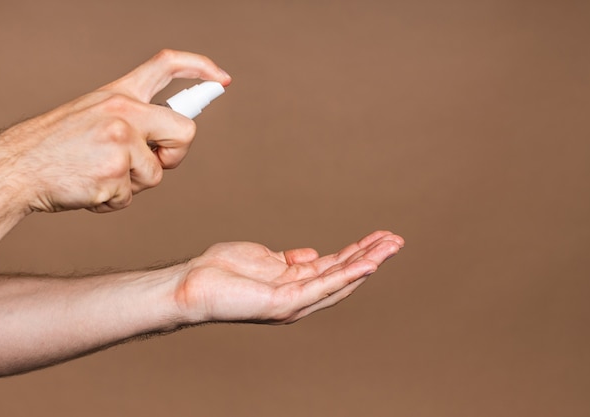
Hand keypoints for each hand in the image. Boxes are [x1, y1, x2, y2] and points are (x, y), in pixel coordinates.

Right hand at [0, 49, 230, 212]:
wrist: (17, 168)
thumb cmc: (57, 145)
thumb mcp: (93, 112)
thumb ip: (133, 118)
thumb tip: (172, 139)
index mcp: (119, 93)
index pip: (166, 65)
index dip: (200, 67)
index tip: (221, 79)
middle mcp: (124, 112)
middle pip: (186, 132)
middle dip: (175, 154)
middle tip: (153, 162)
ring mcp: (120, 143)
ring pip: (157, 175)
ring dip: (133, 183)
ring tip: (99, 174)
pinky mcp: (114, 175)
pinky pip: (132, 197)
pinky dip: (114, 200)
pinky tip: (89, 187)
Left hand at [174, 230, 403, 323]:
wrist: (193, 283)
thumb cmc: (223, 271)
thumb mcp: (265, 259)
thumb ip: (291, 260)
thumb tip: (312, 255)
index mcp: (295, 283)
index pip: (334, 267)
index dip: (358, 252)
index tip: (380, 237)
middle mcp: (299, 296)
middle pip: (343, 274)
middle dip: (371, 256)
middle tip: (397, 240)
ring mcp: (294, 302)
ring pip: (339, 281)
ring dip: (367, 263)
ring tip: (391, 247)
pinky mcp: (284, 302)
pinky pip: (322, 286)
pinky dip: (347, 275)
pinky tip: (367, 263)